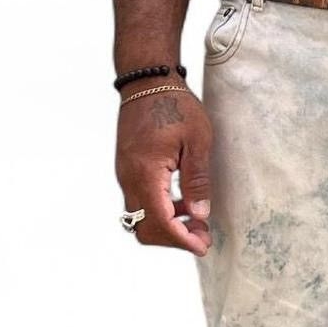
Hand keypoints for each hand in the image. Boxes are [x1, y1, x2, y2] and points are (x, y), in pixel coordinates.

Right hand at [114, 86, 212, 255]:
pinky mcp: (127, 171)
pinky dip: (160, 213)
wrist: (147, 80)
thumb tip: (198, 215)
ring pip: (140, 219)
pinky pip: (140, 204)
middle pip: (145, 229)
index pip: (159, 222)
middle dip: (174, 239)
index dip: (181, 240)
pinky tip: (182, 206)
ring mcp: (125, 175)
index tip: (203, 246)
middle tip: (203, 236)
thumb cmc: (174, 104)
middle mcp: (128, 178)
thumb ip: (197, 181)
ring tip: (197, 223)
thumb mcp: (198, 141)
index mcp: (145, 173)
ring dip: (168, 228)